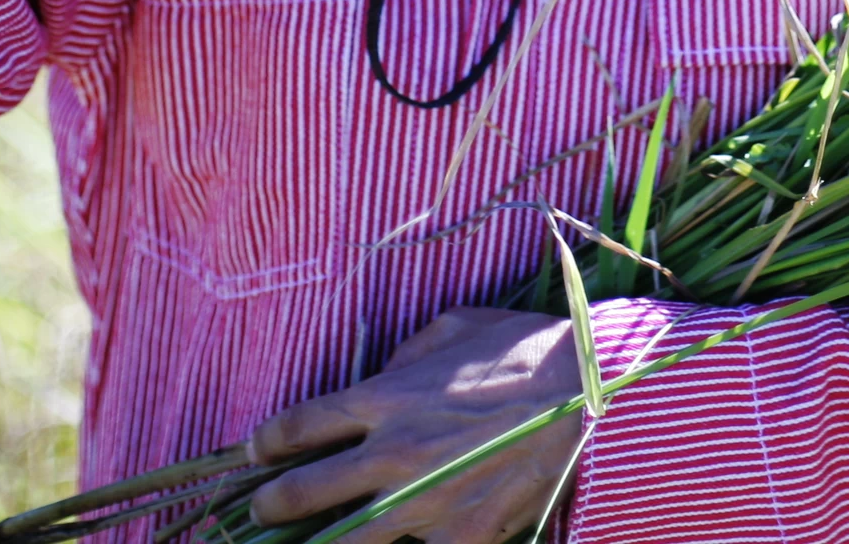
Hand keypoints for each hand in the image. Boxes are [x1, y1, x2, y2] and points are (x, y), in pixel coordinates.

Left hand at [247, 307, 586, 543]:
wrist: (592, 396)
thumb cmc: (527, 351)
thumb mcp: (458, 326)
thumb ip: (409, 352)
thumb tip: (385, 373)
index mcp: (386, 397)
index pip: (300, 424)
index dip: (266, 443)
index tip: (256, 453)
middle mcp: (392, 453)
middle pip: (302, 491)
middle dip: (269, 506)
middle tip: (259, 512)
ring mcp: (424, 503)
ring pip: (345, 541)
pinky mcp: (461, 538)